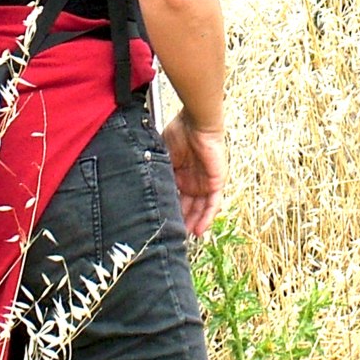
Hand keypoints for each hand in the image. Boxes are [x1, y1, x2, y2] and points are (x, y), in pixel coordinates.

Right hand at [163, 113, 225, 236]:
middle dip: (182, 221)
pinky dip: (207, 217)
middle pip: (188, 206)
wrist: (196, 122)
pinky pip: (213, 203)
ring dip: (194, 223)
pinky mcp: (216, 181)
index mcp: (180, 174)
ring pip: (201, 208)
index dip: (170, 211)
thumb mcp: (163, 156)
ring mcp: (205, 181)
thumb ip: (158, 171)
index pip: (175, 198)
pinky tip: (199, 229)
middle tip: (173, 237)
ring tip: (185, 237)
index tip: (162, 225)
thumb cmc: (179, 132)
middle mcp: (193, 180)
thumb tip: (143, 187)